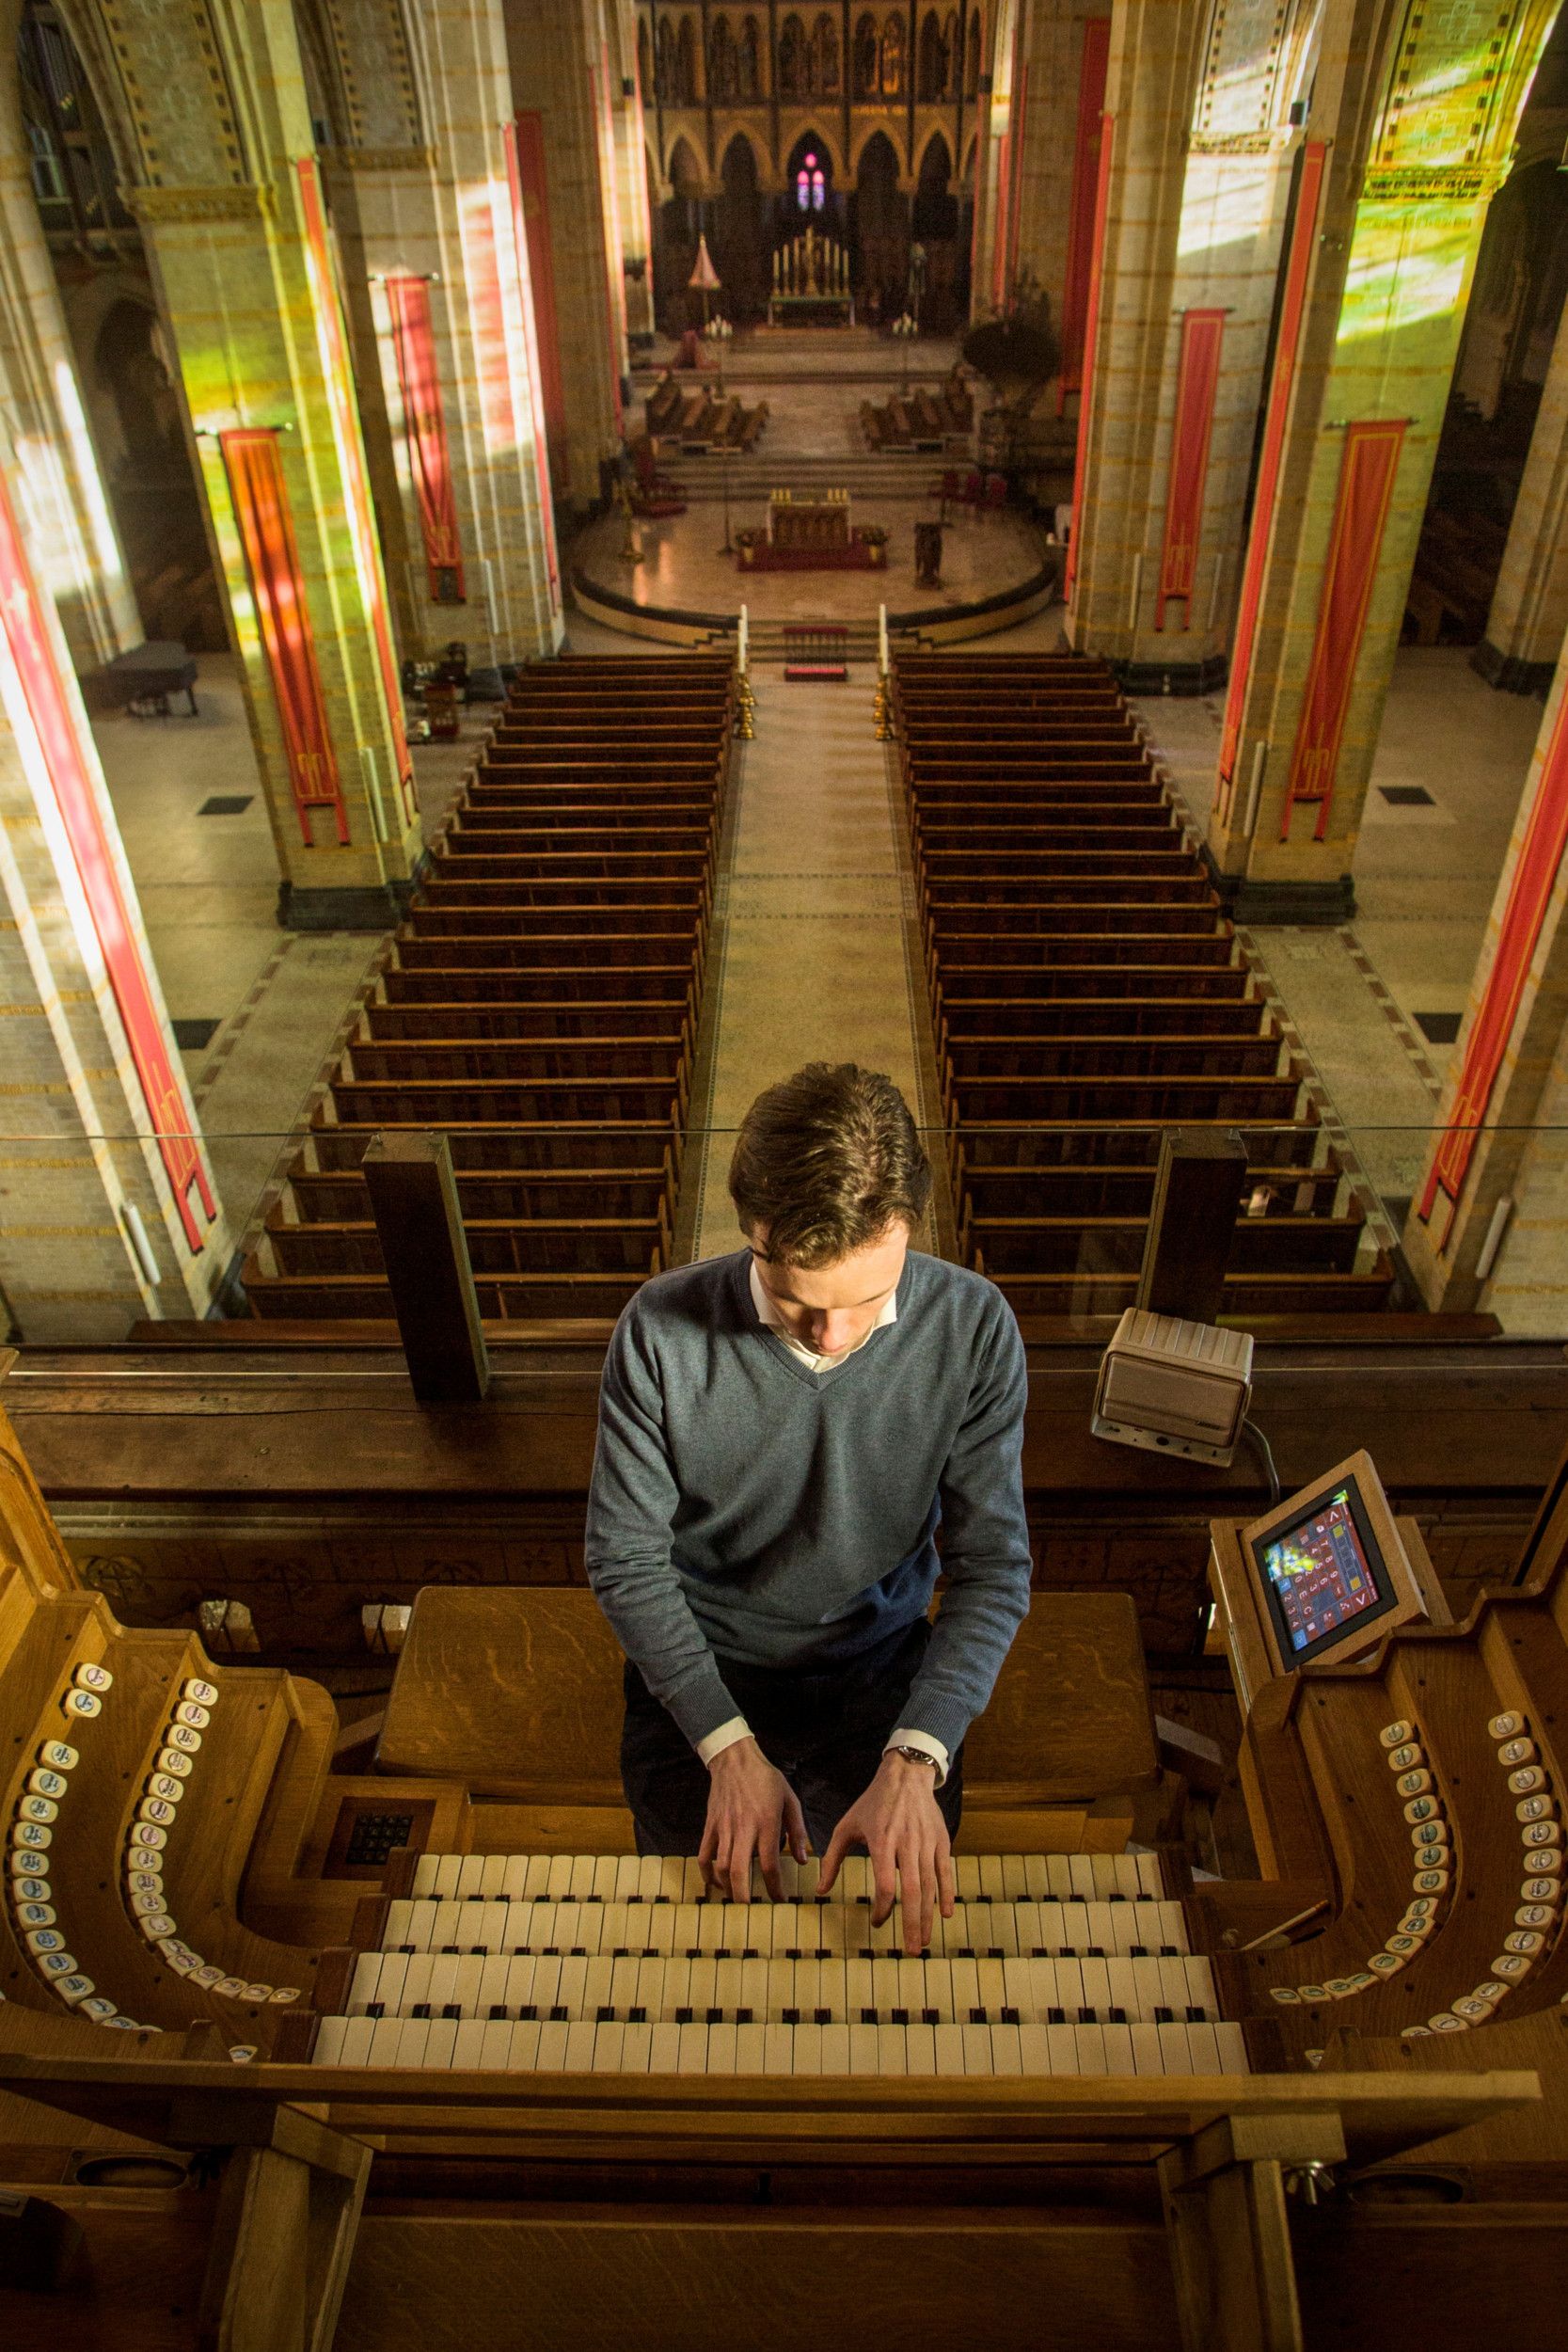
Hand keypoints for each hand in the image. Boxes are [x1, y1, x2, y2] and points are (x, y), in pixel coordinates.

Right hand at [699, 1736, 808, 1902]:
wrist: (735, 1760)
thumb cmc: (766, 1780)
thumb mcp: (790, 1800)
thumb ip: (798, 1831)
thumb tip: (803, 1860)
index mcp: (766, 1823)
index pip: (770, 1864)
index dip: (775, 1887)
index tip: (781, 1900)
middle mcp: (744, 1828)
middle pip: (740, 1871)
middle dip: (745, 1896)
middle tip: (753, 1911)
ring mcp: (724, 1828)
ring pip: (720, 1866)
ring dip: (728, 1888)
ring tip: (737, 1898)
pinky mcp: (711, 1826)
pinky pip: (704, 1855)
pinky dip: (707, 1874)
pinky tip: (715, 1884)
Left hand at [818, 1753, 955, 1954]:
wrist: (905, 1775)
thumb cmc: (872, 1803)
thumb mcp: (847, 1826)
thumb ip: (832, 1858)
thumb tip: (820, 1890)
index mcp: (882, 1841)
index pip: (885, 1884)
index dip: (882, 1908)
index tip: (877, 1922)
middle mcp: (907, 1844)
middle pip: (912, 1891)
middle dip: (912, 1923)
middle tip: (910, 1951)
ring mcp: (927, 1843)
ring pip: (930, 1886)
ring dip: (928, 1916)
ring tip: (923, 1941)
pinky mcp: (942, 1841)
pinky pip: (946, 1872)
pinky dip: (948, 1894)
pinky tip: (946, 1914)